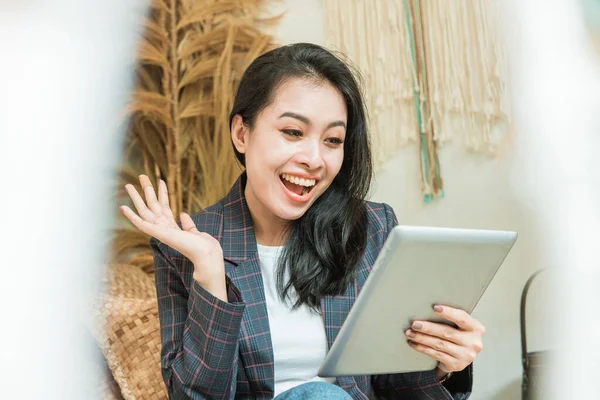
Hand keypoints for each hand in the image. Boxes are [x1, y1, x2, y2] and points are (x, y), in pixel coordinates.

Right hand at [120, 175, 225, 297]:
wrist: (206, 254)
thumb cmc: (202, 247)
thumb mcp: (194, 231)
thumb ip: (187, 224)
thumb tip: (183, 214)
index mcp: (172, 226)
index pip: (165, 206)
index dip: (163, 193)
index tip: (161, 181)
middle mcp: (164, 227)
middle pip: (152, 204)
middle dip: (147, 190)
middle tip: (141, 175)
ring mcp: (159, 230)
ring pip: (144, 210)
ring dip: (136, 198)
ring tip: (128, 185)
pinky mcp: (157, 233)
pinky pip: (141, 223)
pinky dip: (131, 216)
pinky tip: (123, 207)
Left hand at [404, 305, 484, 378]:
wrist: (462, 356)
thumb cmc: (459, 335)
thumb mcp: (461, 326)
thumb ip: (452, 318)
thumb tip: (427, 308)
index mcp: (476, 328)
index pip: (462, 318)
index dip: (449, 312)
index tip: (435, 308)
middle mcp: (473, 342)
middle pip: (447, 332)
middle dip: (428, 328)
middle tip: (415, 324)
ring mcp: (466, 355)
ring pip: (439, 344)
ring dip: (422, 338)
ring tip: (410, 333)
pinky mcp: (456, 365)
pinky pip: (436, 354)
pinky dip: (423, 348)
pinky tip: (414, 343)